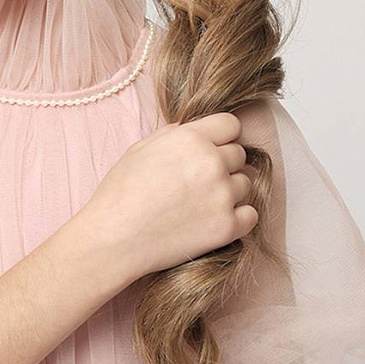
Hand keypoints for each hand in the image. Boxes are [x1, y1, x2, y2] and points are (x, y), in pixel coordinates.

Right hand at [77, 112, 257, 285]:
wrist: (114, 238)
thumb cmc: (120, 193)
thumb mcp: (140, 148)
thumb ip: (174, 134)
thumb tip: (195, 131)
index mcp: (191, 138)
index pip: (231, 125)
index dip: (220, 137)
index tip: (211, 149)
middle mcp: (212, 163)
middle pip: (239, 155)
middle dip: (222, 164)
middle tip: (197, 182)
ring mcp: (222, 196)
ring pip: (245, 184)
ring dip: (229, 191)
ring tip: (200, 203)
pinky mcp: (227, 227)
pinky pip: (250, 215)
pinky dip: (237, 218)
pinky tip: (213, 219)